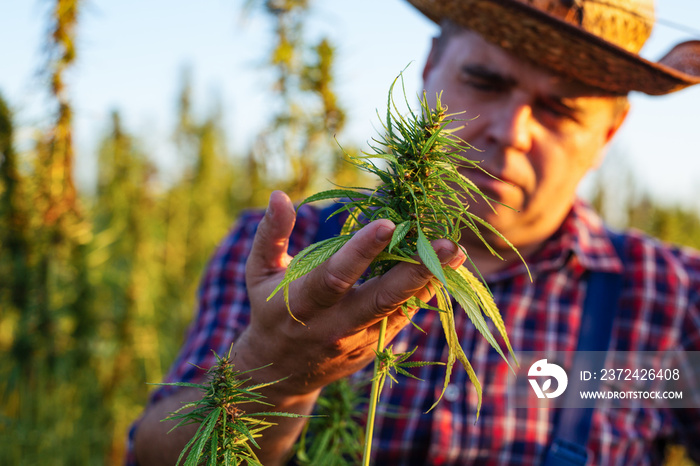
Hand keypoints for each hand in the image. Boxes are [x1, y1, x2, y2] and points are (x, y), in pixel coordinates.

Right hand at [237, 190, 464, 395]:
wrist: (280, 373)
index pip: (333, 277)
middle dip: (415, 271)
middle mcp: (332, 326)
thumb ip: (270, 235)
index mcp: (299, 305)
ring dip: (429, 281)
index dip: (360, 252)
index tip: (389, 224)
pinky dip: (423, 293)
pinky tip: (442, 269)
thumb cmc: (269, 311)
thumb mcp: (259, 273)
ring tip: (455, 254)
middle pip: (379, 300)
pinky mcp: (374, 348)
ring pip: (399, 310)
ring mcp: (357, 341)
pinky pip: (403, 318)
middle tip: (447, 244)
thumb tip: (280, 195)